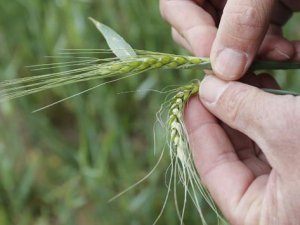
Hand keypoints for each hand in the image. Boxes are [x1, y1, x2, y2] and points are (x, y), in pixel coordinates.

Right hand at [160, 0, 299, 79]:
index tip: (215, 61)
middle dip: (223, 50)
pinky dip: (270, 52)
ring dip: (250, 56)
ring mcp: (237, 8)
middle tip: (243, 64)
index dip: (191, 32)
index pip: (176, 6)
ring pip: (226, 43)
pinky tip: (290, 52)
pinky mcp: (259, 19)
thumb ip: (242, 20)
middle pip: (197, 29)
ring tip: (281, 54)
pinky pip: (252, 43)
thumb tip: (224, 70)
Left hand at [184, 74, 299, 224]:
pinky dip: (267, 111)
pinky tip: (263, 86)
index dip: (199, 128)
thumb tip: (206, 89)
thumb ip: (242, 110)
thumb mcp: (286, 130)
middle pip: (231, 153)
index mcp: (257, 216)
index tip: (190, 95)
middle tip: (215, 81)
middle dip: (223, 112)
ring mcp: (288, 185)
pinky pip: (274, 138)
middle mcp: (271, 204)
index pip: (213, 168)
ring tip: (240, 77)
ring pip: (253, 142)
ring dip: (245, 107)